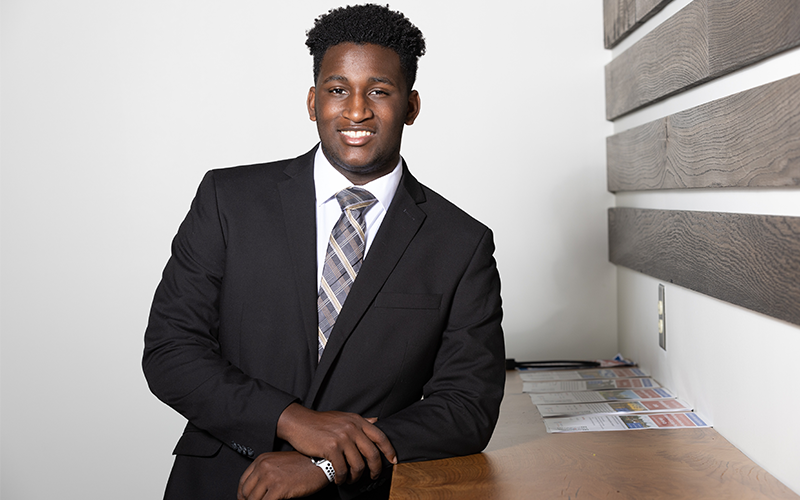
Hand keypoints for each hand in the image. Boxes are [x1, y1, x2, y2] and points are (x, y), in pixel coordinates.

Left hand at [237, 451, 328, 499]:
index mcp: (262, 460)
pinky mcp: (279, 487)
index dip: (242, 496)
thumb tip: (254, 493)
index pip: (243, 482)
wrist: (320, 464)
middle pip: (245, 493)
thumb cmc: (303, 465)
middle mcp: (263, 466)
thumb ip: (265, 474)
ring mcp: (270, 476)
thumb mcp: (279, 465)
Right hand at [276, 403, 396, 484]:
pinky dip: (342, 478)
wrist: (299, 422)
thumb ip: (361, 421)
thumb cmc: (321, 422)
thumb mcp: (344, 417)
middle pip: (372, 454)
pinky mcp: (331, 448)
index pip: (381, 436)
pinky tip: (339, 479)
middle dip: (375, 469)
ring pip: (358, 465)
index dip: (389, 450)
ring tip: (351, 479)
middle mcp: (352, 428)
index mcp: (357, 421)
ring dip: (356, 476)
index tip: (393, 460)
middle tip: (373, 476)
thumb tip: (377, 421)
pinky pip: (342, 469)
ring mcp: (342, 438)